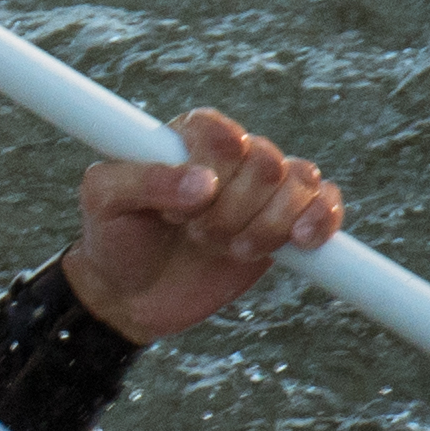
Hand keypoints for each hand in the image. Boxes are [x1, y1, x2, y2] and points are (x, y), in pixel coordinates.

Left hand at [57, 109, 341, 343]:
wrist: (132, 295)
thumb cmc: (115, 237)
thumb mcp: (103, 200)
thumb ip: (143, 180)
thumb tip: (203, 184)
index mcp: (191, 136)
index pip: (223, 135)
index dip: (209, 176)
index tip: (177, 211)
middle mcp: (233, 155)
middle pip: (265, 162)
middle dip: (233, 210)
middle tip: (197, 234)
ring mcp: (264, 188)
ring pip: (299, 181)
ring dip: (267, 225)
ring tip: (230, 249)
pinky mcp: (288, 221)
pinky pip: (326, 203)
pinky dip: (321, 220)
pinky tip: (300, 241)